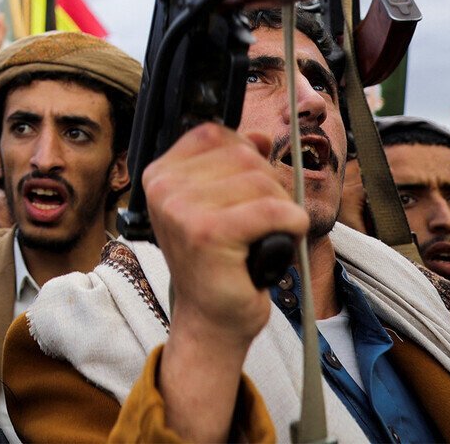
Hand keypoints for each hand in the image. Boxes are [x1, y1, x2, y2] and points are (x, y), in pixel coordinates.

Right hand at [146, 123, 308, 440]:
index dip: (245, 155)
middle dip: (269, 186)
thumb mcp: (222, 203)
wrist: (212, 317)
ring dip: (281, 210)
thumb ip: (235, 165)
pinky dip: (290, 226)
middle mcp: (162, 186)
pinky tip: (280, 242)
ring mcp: (179, 208)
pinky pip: (272, 210)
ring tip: (263, 236)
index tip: (245, 191)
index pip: (214, 133)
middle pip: (243, 155)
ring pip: (261, 181)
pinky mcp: (206, 233)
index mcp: (159, 173)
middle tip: (259, 222)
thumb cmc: (220, 262)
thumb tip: (257, 135)